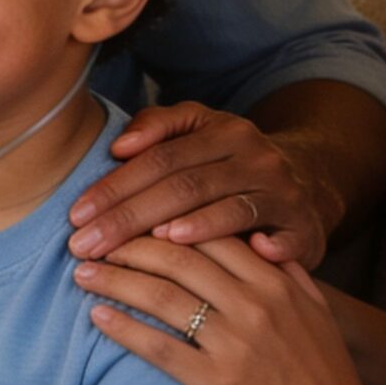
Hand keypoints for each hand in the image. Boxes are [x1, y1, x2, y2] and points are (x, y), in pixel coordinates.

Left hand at [67, 103, 341, 264]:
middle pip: (185, 185)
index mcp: (223, 131)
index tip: (76, 215)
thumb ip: (160, 128)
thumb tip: (120, 146)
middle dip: (132, 216)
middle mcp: (254, 157)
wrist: (309, 187)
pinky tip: (240, 256)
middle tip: (89, 245)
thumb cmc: (231, 166)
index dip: (116, 186)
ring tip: (155, 244)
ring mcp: (282, 191)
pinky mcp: (305, 228)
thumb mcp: (200, 135)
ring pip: (229, 209)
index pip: (159, 158)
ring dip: (192, 229)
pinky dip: (263, 246)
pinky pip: (281, 238)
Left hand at [76, 236, 382, 384]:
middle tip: (94, 240)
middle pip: (176, 256)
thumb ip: (289, 269)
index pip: (206, 232)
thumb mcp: (317, 311)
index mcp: (274, 281)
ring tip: (82, 271)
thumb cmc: (327, 376)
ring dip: (114, 279)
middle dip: (127, 243)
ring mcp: (234, 343)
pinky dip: (124, 328)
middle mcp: (253, 304)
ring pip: (161, 295)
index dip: (161, 221)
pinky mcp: (217, 383)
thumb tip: (258, 236)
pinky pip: (160, 348)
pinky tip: (97, 316)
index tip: (130, 218)